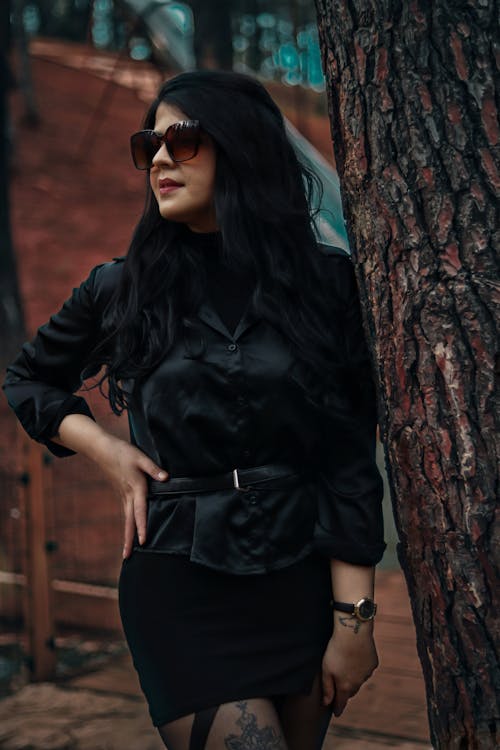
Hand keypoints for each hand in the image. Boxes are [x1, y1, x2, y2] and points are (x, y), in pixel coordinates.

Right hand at [94, 435, 167, 558]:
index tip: (143, 541)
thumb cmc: (123, 452)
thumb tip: (166, 478)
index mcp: (135, 488)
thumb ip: (154, 469)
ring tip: (126, 552)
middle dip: (128, 540)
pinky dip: (128, 524)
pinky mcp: (122, 494)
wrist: (102, 449)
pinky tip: (130, 531)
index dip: (142, 526)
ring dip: (127, 535)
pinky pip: (126, 513)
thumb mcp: (140, 457)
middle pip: (129, 522)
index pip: (140, 511)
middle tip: (127, 557)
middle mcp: (128, 496)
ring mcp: (123, 496)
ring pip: (126, 519)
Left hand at [321, 624, 377, 715]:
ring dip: (353, 677)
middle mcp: (358, 683)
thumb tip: (326, 703)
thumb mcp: (326, 669)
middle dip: (344, 691)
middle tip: (338, 684)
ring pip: (359, 680)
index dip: (337, 708)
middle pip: (350, 692)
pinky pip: (366, 669)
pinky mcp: (373, 663)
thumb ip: (327, 688)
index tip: (336, 713)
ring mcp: (367, 674)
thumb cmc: (336, 650)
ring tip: (346, 665)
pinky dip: (360, 667)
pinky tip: (355, 657)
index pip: (341, 703)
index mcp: (345, 686)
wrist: (353, 632)